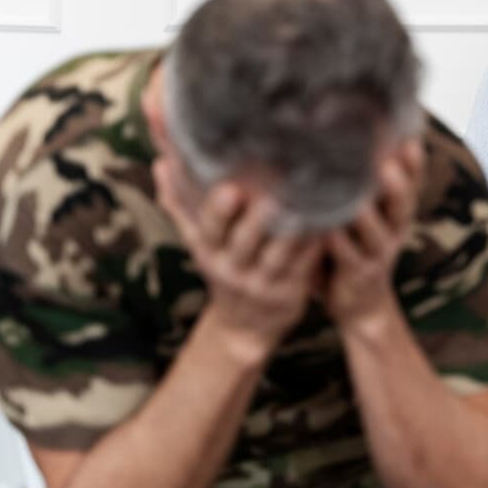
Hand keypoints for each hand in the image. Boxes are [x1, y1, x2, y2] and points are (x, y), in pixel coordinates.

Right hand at [154, 159, 322, 361]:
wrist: (245, 325)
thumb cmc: (222, 268)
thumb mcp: (199, 241)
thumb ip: (180, 203)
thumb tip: (159, 161)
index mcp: (208, 249)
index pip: (209, 228)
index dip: (219, 211)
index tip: (230, 188)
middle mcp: (232, 267)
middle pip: (244, 241)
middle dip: (257, 220)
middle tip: (273, 197)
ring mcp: (262, 281)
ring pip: (278, 255)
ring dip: (292, 232)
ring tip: (308, 206)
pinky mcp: (289, 291)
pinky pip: (303, 267)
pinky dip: (314, 248)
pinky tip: (328, 226)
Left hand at [321, 140, 423, 323]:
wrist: (359, 302)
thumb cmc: (356, 244)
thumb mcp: (369, 214)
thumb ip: (361, 184)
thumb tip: (346, 138)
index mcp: (397, 211)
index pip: (412, 182)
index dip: (413, 163)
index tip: (410, 138)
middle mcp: (394, 229)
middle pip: (402, 204)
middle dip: (398, 183)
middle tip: (389, 162)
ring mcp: (378, 252)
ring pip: (377, 231)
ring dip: (368, 215)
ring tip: (359, 199)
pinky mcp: (359, 272)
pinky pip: (349, 256)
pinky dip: (339, 243)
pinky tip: (327, 230)